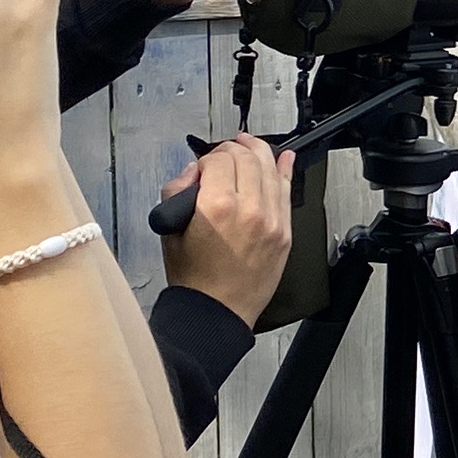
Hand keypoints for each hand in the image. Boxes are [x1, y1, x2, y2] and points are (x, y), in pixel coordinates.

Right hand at [161, 138, 292, 317]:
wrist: (216, 312)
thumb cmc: (194, 278)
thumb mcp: (170, 231)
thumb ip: (177, 191)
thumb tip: (194, 171)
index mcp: (217, 207)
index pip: (219, 159)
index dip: (208, 158)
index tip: (204, 167)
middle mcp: (249, 209)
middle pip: (247, 158)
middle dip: (233, 149)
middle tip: (225, 152)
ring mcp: (271, 220)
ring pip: (270, 169)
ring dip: (259, 152)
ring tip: (249, 145)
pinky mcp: (284, 232)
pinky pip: (287, 192)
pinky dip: (285, 171)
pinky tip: (284, 158)